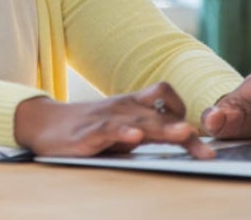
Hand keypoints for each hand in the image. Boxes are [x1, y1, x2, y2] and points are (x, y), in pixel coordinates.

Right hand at [14, 82, 215, 158]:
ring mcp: (106, 119)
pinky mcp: (88, 132)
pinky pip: (108, 130)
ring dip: (164, 128)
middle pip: (161, 115)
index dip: (184, 110)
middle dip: (186, 134)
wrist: (42, 123)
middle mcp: (123, 108)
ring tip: (184, 133)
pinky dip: (122, 132)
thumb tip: (186, 138)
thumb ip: (148, 130)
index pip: (165, 96)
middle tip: (208, 153)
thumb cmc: (86, 127)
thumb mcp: (121, 127)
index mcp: (132, 104)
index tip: (196, 133)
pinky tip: (133, 138)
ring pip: (141, 121)